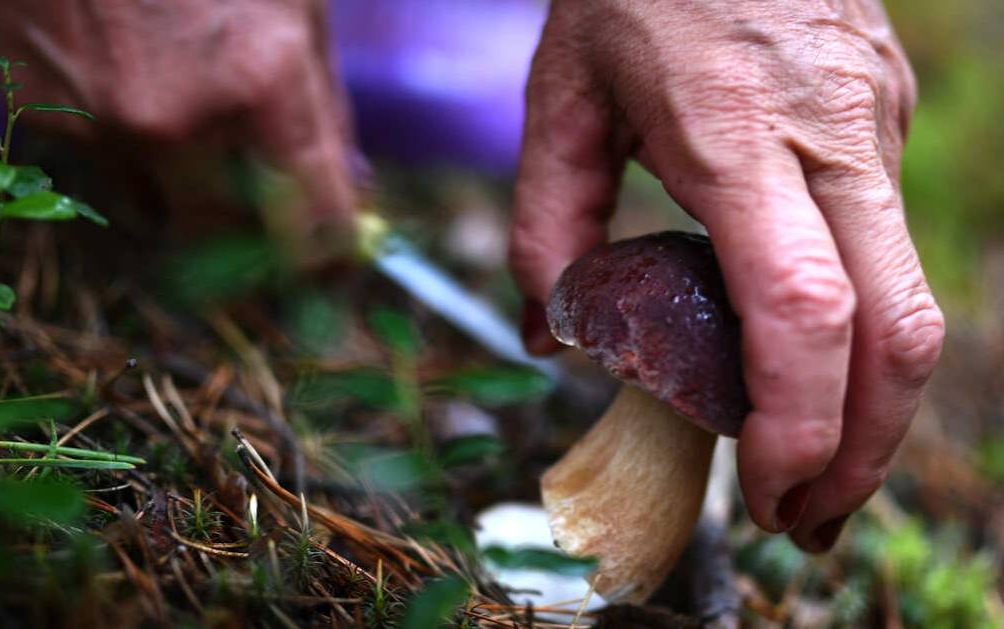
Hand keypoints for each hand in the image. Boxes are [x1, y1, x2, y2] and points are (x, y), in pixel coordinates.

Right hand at [0, 0, 355, 232]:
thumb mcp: (298, 9)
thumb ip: (325, 110)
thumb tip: (348, 189)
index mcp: (264, 81)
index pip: (315, 222)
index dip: (333, 257)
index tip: (336, 268)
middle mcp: (180, 118)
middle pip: (229, 239)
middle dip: (252, 238)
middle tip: (262, 220)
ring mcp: (101, 121)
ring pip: (155, 210)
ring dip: (183, 192)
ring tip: (186, 119)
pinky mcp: (38, 113)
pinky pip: (98, 163)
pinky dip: (120, 142)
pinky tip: (122, 78)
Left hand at [511, 0, 943, 550]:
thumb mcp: (561, 95)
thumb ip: (544, 220)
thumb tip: (554, 331)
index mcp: (736, 133)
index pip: (801, 308)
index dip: (800, 421)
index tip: (769, 490)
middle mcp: (832, 138)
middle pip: (897, 332)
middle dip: (862, 449)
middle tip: (804, 518)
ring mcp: (876, 126)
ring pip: (914, 302)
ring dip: (877, 407)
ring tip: (817, 469)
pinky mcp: (889, 120)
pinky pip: (890, 250)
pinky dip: (865, 334)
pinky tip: (813, 361)